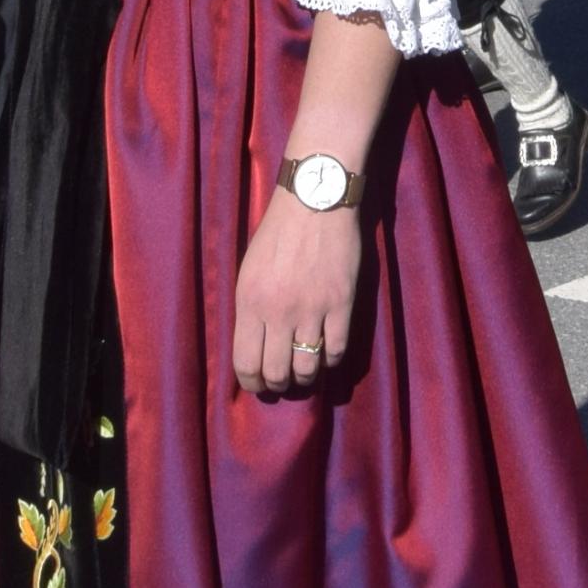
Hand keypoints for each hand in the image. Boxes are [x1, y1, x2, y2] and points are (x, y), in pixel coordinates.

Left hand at [230, 183, 362, 397]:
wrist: (315, 201)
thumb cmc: (277, 234)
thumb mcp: (248, 272)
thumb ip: (250, 310)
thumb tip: (254, 349)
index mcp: (250, 303)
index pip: (246, 364)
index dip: (252, 384)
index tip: (258, 386)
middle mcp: (278, 312)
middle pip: (277, 373)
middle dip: (278, 385)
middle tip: (282, 383)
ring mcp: (312, 309)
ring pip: (307, 368)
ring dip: (305, 377)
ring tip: (305, 373)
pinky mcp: (341, 303)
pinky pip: (337, 350)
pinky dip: (331, 361)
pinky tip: (327, 355)